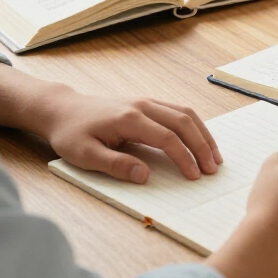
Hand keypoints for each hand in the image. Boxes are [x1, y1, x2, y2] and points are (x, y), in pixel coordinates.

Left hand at [35, 89, 222, 183]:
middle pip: (183, 122)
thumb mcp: (85, 156)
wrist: (63, 110)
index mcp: (129, 119)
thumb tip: (145, 176)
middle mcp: (142, 105)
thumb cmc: (72, 134)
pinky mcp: (147, 103)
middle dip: (201, 146)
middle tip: (213, 169)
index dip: (184, 157)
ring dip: (202, 134)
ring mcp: (146, 101)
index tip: (194, 176)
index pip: (166, 138)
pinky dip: (194, 125)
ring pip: (185, 113)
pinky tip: (200, 139)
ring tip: (214, 156)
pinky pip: (178, 110)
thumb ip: (116, 165)